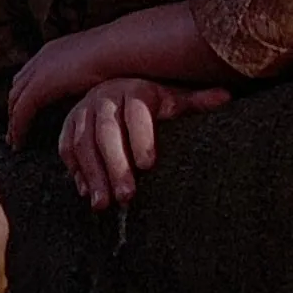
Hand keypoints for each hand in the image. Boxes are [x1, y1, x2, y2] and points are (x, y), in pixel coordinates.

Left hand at [7, 29, 110, 147]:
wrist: (120, 49)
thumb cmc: (121, 56)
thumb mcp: (100, 64)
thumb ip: (90, 75)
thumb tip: (97, 87)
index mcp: (55, 51)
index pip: (31, 74)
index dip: (26, 93)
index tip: (25, 110)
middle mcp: (42, 59)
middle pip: (18, 87)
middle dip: (14, 108)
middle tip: (13, 130)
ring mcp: (38, 71)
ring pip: (15, 101)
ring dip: (13, 122)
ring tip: (15, 141)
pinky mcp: (39, 87)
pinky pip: (21, 112)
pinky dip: (18, 128)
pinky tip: (20, 143)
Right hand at [60, 78, 230, 209]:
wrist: (116, 89)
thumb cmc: (153, 102)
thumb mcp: (176, 99)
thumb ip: (197, 102)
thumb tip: (226, 96)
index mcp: (135, 88)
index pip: (137, 112)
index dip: (142, 137)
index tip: (149, 165)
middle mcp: (105, 96)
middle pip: (107, 131)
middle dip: (115, 165)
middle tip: (127, 196)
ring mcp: (83, 110)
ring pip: (83, 143)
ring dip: (93, 174)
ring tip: (103, 204)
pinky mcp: (69, 125)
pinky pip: (67, 148)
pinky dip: (75, 171)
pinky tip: (86, 193)